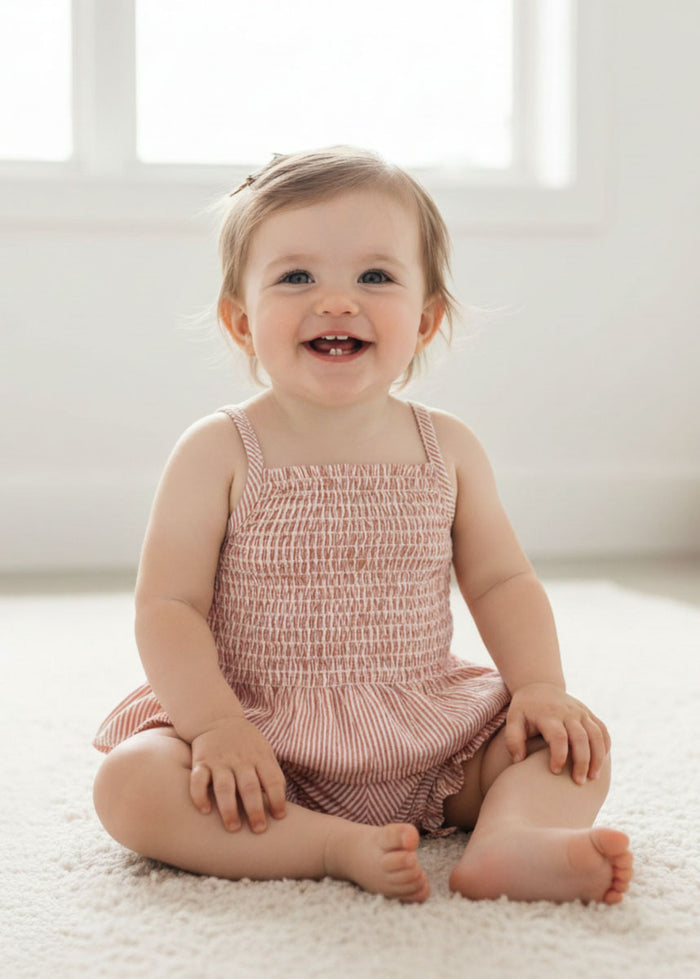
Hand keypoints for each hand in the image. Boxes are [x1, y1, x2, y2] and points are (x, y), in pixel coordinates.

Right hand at [189, 716, 285, 832]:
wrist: (217, 719)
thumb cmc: (246, 744)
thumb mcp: (263, 751)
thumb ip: (270, 773)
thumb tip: (281, 807)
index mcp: (260, 757)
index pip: (273, 779)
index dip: (278, 799)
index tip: (279, 817)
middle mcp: (241, 759)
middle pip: (250, 787)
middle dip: (255, 810)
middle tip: (259, 830)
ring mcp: (220, 761)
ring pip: (224, 787)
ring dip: (229, 809)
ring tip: (233, 827)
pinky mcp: (201, 762)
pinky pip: (198, 780)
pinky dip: (200, 796)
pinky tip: (205, 811)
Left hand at [504, 683, 610, 784]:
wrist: (539, 686)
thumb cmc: (525, 709)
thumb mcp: (513, 720)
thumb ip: (513, 739)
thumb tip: (519, 760)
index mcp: (548, 715)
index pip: (559, 737)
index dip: (559, 756)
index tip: (554, 771)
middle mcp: (567, 712)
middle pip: (581, 738)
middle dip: (582, 762)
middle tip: (579, 782)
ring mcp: (581, 712)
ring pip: (596, 735)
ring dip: (597, 757)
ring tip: (593, 777)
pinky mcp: (589, 714)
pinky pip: (602, 730)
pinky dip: (605, 746)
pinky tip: (601, 762)